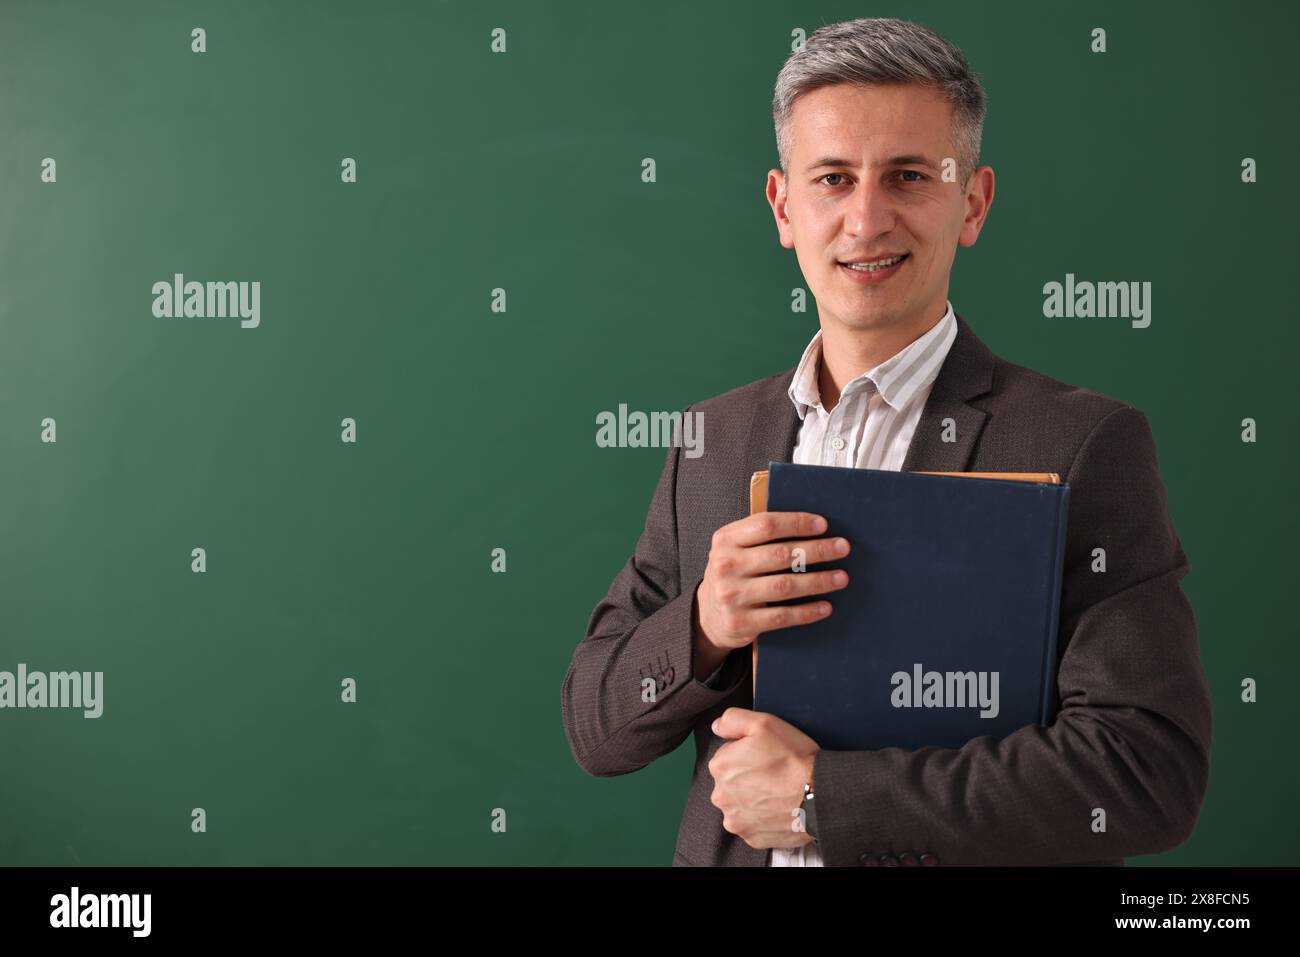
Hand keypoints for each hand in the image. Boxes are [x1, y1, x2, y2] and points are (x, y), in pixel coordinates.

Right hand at [693, 511, 850, 673]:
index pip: (766, 525)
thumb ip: (761, 535)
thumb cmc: (733, 573)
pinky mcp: (742, 622)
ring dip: (818, 581)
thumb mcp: (735, 548)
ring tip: (841, 577)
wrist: (708, 614)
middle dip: (817, 550)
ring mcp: (732, 595)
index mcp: (726, 540)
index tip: (823, 525)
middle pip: (780, 554)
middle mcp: (726, 566)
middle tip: (842, 548)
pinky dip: (807, 612)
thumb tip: (813, 527)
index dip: (797, 523)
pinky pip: (782, 616)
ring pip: (785, 586)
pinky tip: (826, 606)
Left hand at [708, 707, 820, 849]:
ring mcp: (736, 820)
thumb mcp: (763, 723)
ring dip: (753, 799)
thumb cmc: (793, 759)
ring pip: (740, 804)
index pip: (728, 755)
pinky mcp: (751, 838)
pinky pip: (753, 824)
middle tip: (773, 773)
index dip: (748, 753)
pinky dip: (763, 818)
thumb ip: (732, 720)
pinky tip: (778, 808)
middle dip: (747, 777)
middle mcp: (721, 796)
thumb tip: (717, 726)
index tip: (765, 755)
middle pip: (731, 782)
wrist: (820, 795)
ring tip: (777, 792)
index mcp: (720, 766)